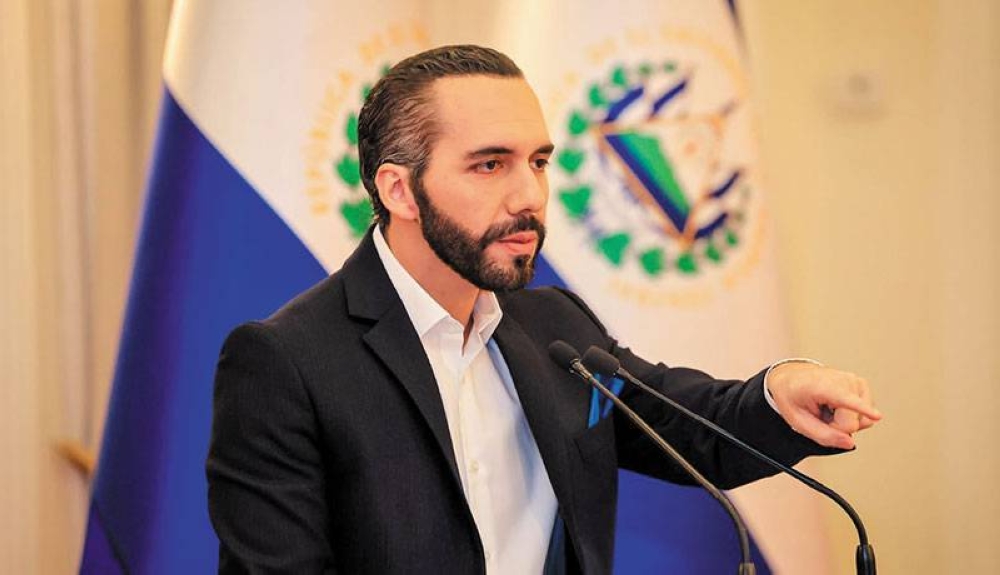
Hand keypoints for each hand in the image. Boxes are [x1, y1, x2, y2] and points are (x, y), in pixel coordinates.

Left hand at [767, 362, 881, 448]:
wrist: (793, 378)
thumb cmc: (793, 396)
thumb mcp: (798, 421)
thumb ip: (823, 436)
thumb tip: (849, 443)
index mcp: (823, 386)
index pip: (845, 400)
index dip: (862, 409)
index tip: (876, 415)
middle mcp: (844, 380)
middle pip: (851, 424)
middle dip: (837, 427)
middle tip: (821, 415)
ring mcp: (856, 382)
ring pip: (863, 421)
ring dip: (844, 422)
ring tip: (828, 409)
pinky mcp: (863, 387)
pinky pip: (866, 416)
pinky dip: (851, 416)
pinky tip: (837, 406)